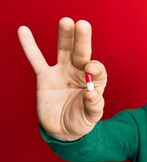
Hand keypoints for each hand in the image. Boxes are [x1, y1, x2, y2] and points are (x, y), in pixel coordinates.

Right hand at [18, 18, 106, 140]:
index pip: (97, 69)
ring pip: (64, 51)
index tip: (89, 69)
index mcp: (95, 82)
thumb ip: (94, 107)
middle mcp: (80, 73)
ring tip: (66, 21)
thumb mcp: (91, 117)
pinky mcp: (45, 77)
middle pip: (82, 53)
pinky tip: (23, 30)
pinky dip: (30, 46)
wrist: (63, 130)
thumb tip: (91, 95)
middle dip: (83, 40)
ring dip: (65, 37)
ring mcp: (62, 72)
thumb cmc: (81, 121)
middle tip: (83, 25)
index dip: (95, 67)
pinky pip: (37, 60)